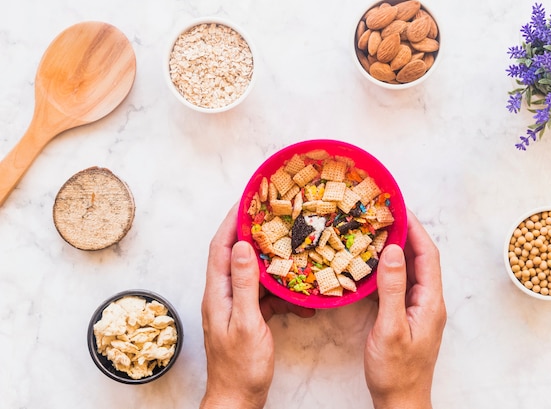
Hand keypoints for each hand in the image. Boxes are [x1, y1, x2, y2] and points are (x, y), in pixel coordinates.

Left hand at [200, 204, 314, 408]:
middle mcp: (222, 295)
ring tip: (287, 245)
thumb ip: (244, 284)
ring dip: (268, 260)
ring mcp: (233, 305)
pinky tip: (295, 292)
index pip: (221, 247)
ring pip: (250, 273)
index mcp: (218, 293)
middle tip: (270, 213)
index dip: (232, 221)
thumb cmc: (241, 367)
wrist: (237, 399)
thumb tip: (244, 247)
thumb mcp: (247, 323)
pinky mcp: (245, 316)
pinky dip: (277, 289)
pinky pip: (261, 294)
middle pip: (234, 254)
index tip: (246, 199)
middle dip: (250, 231)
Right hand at [364, 210, 446, 408]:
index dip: (415, 228)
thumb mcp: (391, 328)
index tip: (399, 207)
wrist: (401, 400)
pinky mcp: (407, 314)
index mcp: (431, 301)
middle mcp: (429, 300)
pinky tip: (376, 261)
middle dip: (407, 232)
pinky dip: (390, 267)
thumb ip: (392, 289)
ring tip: (380, 229)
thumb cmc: (396, 370)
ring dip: (399, 248)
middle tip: (386, 212)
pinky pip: (402, 282)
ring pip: (412, 269)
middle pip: (422, 258)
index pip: (427, 254)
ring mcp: (419, 307)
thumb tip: (393, 251)